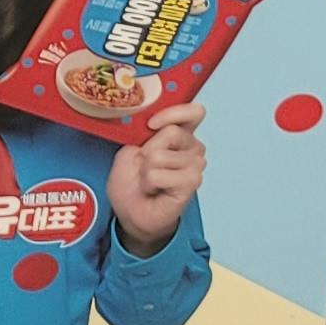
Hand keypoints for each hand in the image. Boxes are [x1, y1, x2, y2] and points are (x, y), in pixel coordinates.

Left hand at [107, 100, 205, 253]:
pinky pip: (160, 173)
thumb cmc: (132, 179)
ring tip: (149, 179)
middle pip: (173, 131)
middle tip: (145, 165)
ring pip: (161, 154)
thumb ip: (145, 133)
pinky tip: (154, 190)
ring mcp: (195, 167)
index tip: (152, 124)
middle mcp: (192, 148)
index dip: (173, 113)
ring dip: (147, 168)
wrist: (132, 212)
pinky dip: (149, 181)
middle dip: (150, 148)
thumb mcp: (131, 148)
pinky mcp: (191, 184)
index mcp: (180, 132)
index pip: (193, 112)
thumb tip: (155, 122)